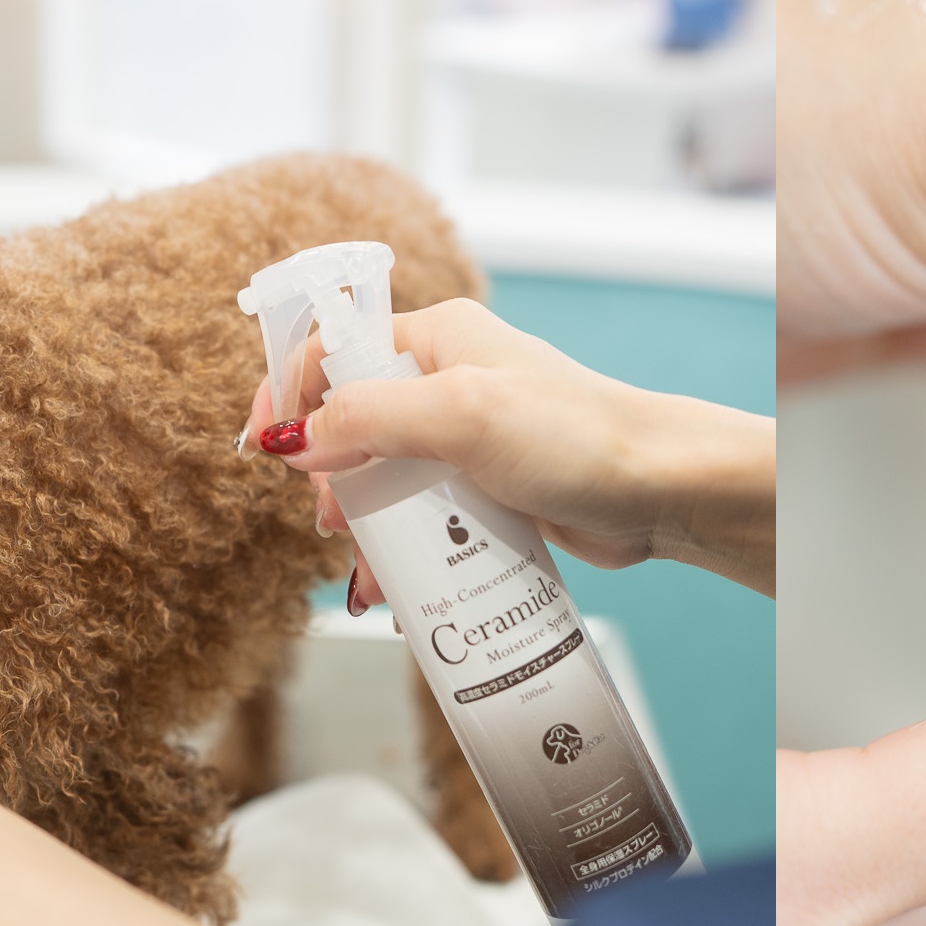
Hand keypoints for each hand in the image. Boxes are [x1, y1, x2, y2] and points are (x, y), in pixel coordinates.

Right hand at [243, 299, 774, 595]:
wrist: (660, 490)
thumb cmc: (574, 436)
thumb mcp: (459, 414)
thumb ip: (368, 417)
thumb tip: (295, 439)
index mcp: (438, 337)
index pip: (335, 351)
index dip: (290, 396)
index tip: (264, 450)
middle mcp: (450, 380)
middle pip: (352, 425)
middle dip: (333, 480)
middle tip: (337, 524)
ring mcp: (470, 438)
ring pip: (386, 480)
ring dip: (366, 526)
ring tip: (368, 573)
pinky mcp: (490, 488)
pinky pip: (426, 516)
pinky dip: (406, 548)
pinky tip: (398, 588)